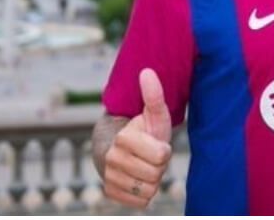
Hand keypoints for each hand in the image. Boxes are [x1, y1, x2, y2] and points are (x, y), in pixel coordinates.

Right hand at [102, 68, 172, 208]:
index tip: (155, 143)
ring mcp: (109, 177)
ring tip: (144, 165)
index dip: (163, 150)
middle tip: (149, 155)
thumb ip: (153, 95)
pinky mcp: (110, 193)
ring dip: (152, 180)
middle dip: (158, 166)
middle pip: (156, 174)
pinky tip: (138, 178)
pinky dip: (144, 193)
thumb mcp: (152, 114)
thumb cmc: (141, 129)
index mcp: (123, 139)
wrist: (116, 146)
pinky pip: (141, 202)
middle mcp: (111, 159)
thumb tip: (147, 71)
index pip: (161, 155)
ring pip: (149, 190)